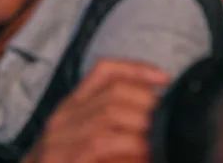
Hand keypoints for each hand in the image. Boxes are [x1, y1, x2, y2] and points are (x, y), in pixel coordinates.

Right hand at [22, 59, 169, 162]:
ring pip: (108, 115)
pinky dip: (127, 146)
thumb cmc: (71, 162)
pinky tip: (142, 154)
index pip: (104, 70)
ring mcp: (58, 139)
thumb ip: (115, 119)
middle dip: (146, 103)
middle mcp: (62, 117)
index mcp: (72, 105)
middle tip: (164, 119)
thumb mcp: (90, 136)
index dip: (137, 69)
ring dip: (140, 126)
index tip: (165, 78)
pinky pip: (98, 143)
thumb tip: (158, 106)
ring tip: (156, 139)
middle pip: (113, 92)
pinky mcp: (59, 160)